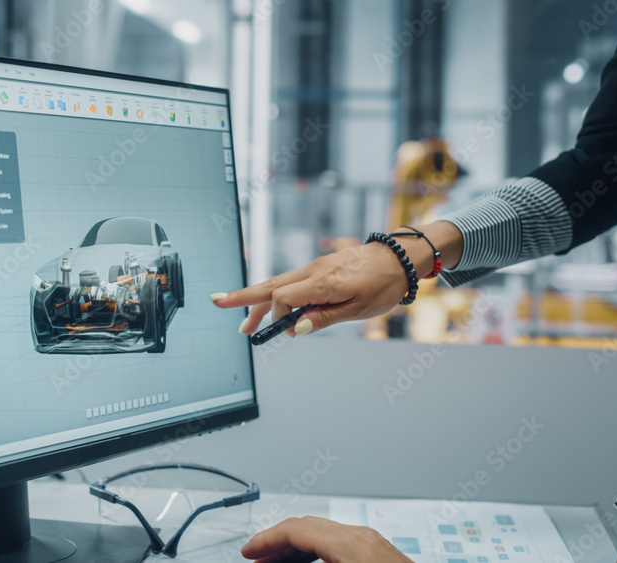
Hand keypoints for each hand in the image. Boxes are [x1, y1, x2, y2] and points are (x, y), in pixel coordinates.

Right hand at [212, 222, 462, 335]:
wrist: (399, 258)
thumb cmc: (383, 284)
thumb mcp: (357, 310)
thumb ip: (323, 318)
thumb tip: (294, 329)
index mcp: (323, 282)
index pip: (283, 297)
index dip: (277, 316)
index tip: (284, 331)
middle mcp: (313, 271)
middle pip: (269, 285)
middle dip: (243, 297)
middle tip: (217, 303)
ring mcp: (314, 267)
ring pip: (277, 283)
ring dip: (259, 301)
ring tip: (244, 322)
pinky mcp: (319, 267)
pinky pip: (290, 281)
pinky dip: (277, 295)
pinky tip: (274, 308)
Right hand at [241, 516, 412, 562]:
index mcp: (350, 543)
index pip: (296, 528)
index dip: (265, 540)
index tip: (249, 552)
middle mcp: (363, 537)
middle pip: (308, 527)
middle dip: (278, 544)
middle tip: (258, 560)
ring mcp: (375, 544)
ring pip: (324, 535)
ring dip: (297, 550)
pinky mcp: (381, 555)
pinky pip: (340, 544)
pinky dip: (317, 554)